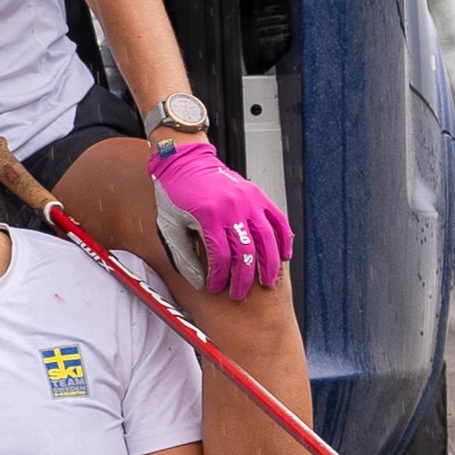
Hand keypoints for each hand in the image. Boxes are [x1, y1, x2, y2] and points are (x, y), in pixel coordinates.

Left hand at [148, 137, 292, 299]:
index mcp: (208, 215)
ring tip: (267, 282)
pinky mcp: (257, 195)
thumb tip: (200, 283)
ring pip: (267, 239)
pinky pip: (277, 219)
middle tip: (240, 293)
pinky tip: (284, 256)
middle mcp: (232, 207)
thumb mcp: (171, 226)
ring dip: (269, 264)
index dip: (220, 277)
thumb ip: (184, 256)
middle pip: (246, 252)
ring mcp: (248, 200)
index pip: (221, 257)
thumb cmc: (175, 193)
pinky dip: (283, 239)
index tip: (216, 288)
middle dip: (245, 278)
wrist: (184, 161)